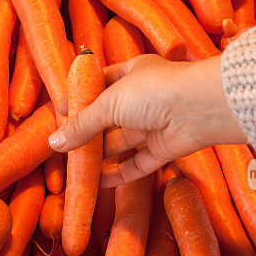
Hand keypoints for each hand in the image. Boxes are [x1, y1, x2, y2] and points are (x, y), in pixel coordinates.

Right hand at [48, 54, 247, 186]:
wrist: (200, 109)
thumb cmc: (154, 92)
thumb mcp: (109, 103)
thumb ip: (82, 124)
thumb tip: (54, 142)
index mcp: (133, 73)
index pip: (101, 83)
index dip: (80, 97)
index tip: (60, 112)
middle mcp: (144, 98)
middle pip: (109, 117)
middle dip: (87, 131)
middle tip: (62, 145)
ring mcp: (155, 124)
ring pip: (121, 142)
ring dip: (99, 155)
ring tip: (74, 167)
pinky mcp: (164, 148)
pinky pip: (137, 164)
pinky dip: (119, 174)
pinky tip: (99, 183)